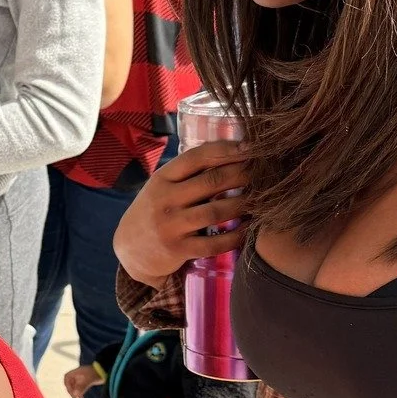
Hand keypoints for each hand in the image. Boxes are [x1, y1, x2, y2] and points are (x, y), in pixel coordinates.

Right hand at [64, 364, 101, 397]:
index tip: (71, 391)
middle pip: (70, 383)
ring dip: (75, 393)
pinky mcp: (86, 382)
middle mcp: (78, 375)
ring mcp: (82, 378)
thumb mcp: (89, 380)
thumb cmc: (97, 373)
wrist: (106, 371)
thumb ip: (82, 387)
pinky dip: (80, 393)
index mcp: (77, 372)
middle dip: (71, 391)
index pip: (67, 377)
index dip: (67, 385)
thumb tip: (75, 394)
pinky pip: (80, 388)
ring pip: (75, 386)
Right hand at [114, 140, 250, 289]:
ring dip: (244, 204)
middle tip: (265, 173)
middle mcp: (164, 199)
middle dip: (244, 174)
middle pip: (212, 181)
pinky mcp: (177, 249)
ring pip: (217, 211)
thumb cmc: (156, 211)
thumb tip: (233, 151)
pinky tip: (249, 229)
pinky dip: (236, 236)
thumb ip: (189, 174)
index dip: (227, 150)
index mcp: (162, 178)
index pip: (196, 157)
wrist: (131, 248)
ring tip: (263, 199)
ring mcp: (170, 225)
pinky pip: (214, 243)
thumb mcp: (163, 187)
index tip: (251, 148)